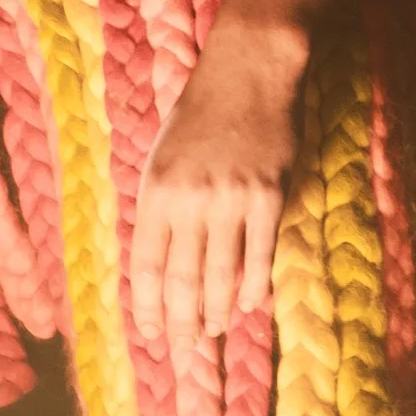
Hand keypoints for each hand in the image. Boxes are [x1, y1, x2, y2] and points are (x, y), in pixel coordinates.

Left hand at [129, 18, 303, 345]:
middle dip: (181, 319)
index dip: (148, 305)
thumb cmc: (200, 113)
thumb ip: (160, 206)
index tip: (150, 331)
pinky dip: (253, 285)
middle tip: (183, 345)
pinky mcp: (269, 196)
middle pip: (182, 278)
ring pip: (221, 274)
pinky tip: (248, 305)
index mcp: (156, 191)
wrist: (247, 70)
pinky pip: (260, 254)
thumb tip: (158, 260)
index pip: (146, 264)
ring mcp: (231, 199)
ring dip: (215, 311)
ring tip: (211, 331)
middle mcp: (189, 200)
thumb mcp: (162, 155)